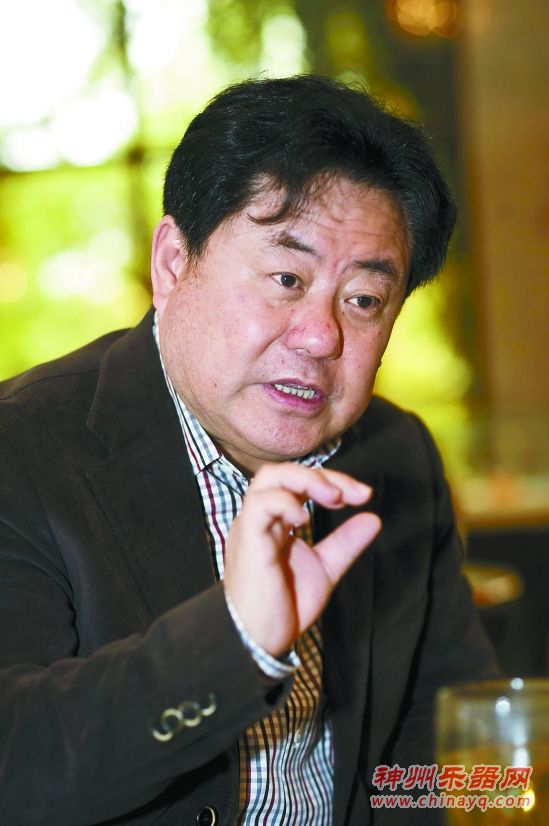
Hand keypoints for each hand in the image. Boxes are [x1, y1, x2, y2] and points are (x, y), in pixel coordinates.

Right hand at [223, 463, 380, 656]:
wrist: (259, 640)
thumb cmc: (284, 607)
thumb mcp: (325, 569)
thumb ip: (345, 543)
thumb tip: (373, 518)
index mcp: (277, 521)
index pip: (301, 483)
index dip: (333, 481)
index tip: (364, 495)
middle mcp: (262, 518)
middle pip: (285, 472)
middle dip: (322, 475)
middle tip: (352, 493)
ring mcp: (252, 526)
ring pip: (269, 478)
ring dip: (306, 480)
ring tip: (333, 497)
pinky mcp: (248, 539)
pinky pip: (260, 504)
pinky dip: (285, 502)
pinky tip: (305, 518)